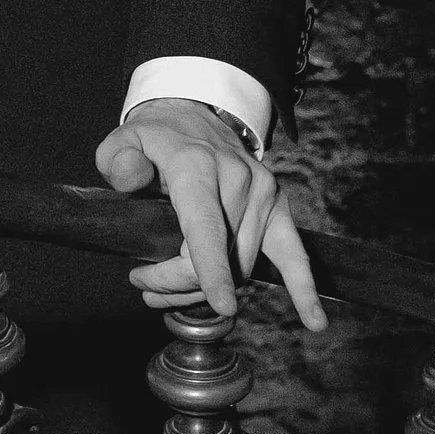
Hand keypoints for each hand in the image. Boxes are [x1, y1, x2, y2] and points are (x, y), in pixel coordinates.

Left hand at [94, 99, 324, 332]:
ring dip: (209, 291)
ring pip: (243, 266)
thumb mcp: (123, 141)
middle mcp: (238, 180)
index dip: (211, 268)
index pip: (207, 226)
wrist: (196, 113)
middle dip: (181, 284)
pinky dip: (304, 287)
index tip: (222, 303)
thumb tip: (130, 182)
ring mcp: (264, 193)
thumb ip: (119, 162)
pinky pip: (294, 253)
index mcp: (197, 167)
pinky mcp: (278, 205)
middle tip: (145, 286)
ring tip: (168, 292)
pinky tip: (314, 320)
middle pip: (221, 257)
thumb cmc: (156, 139)